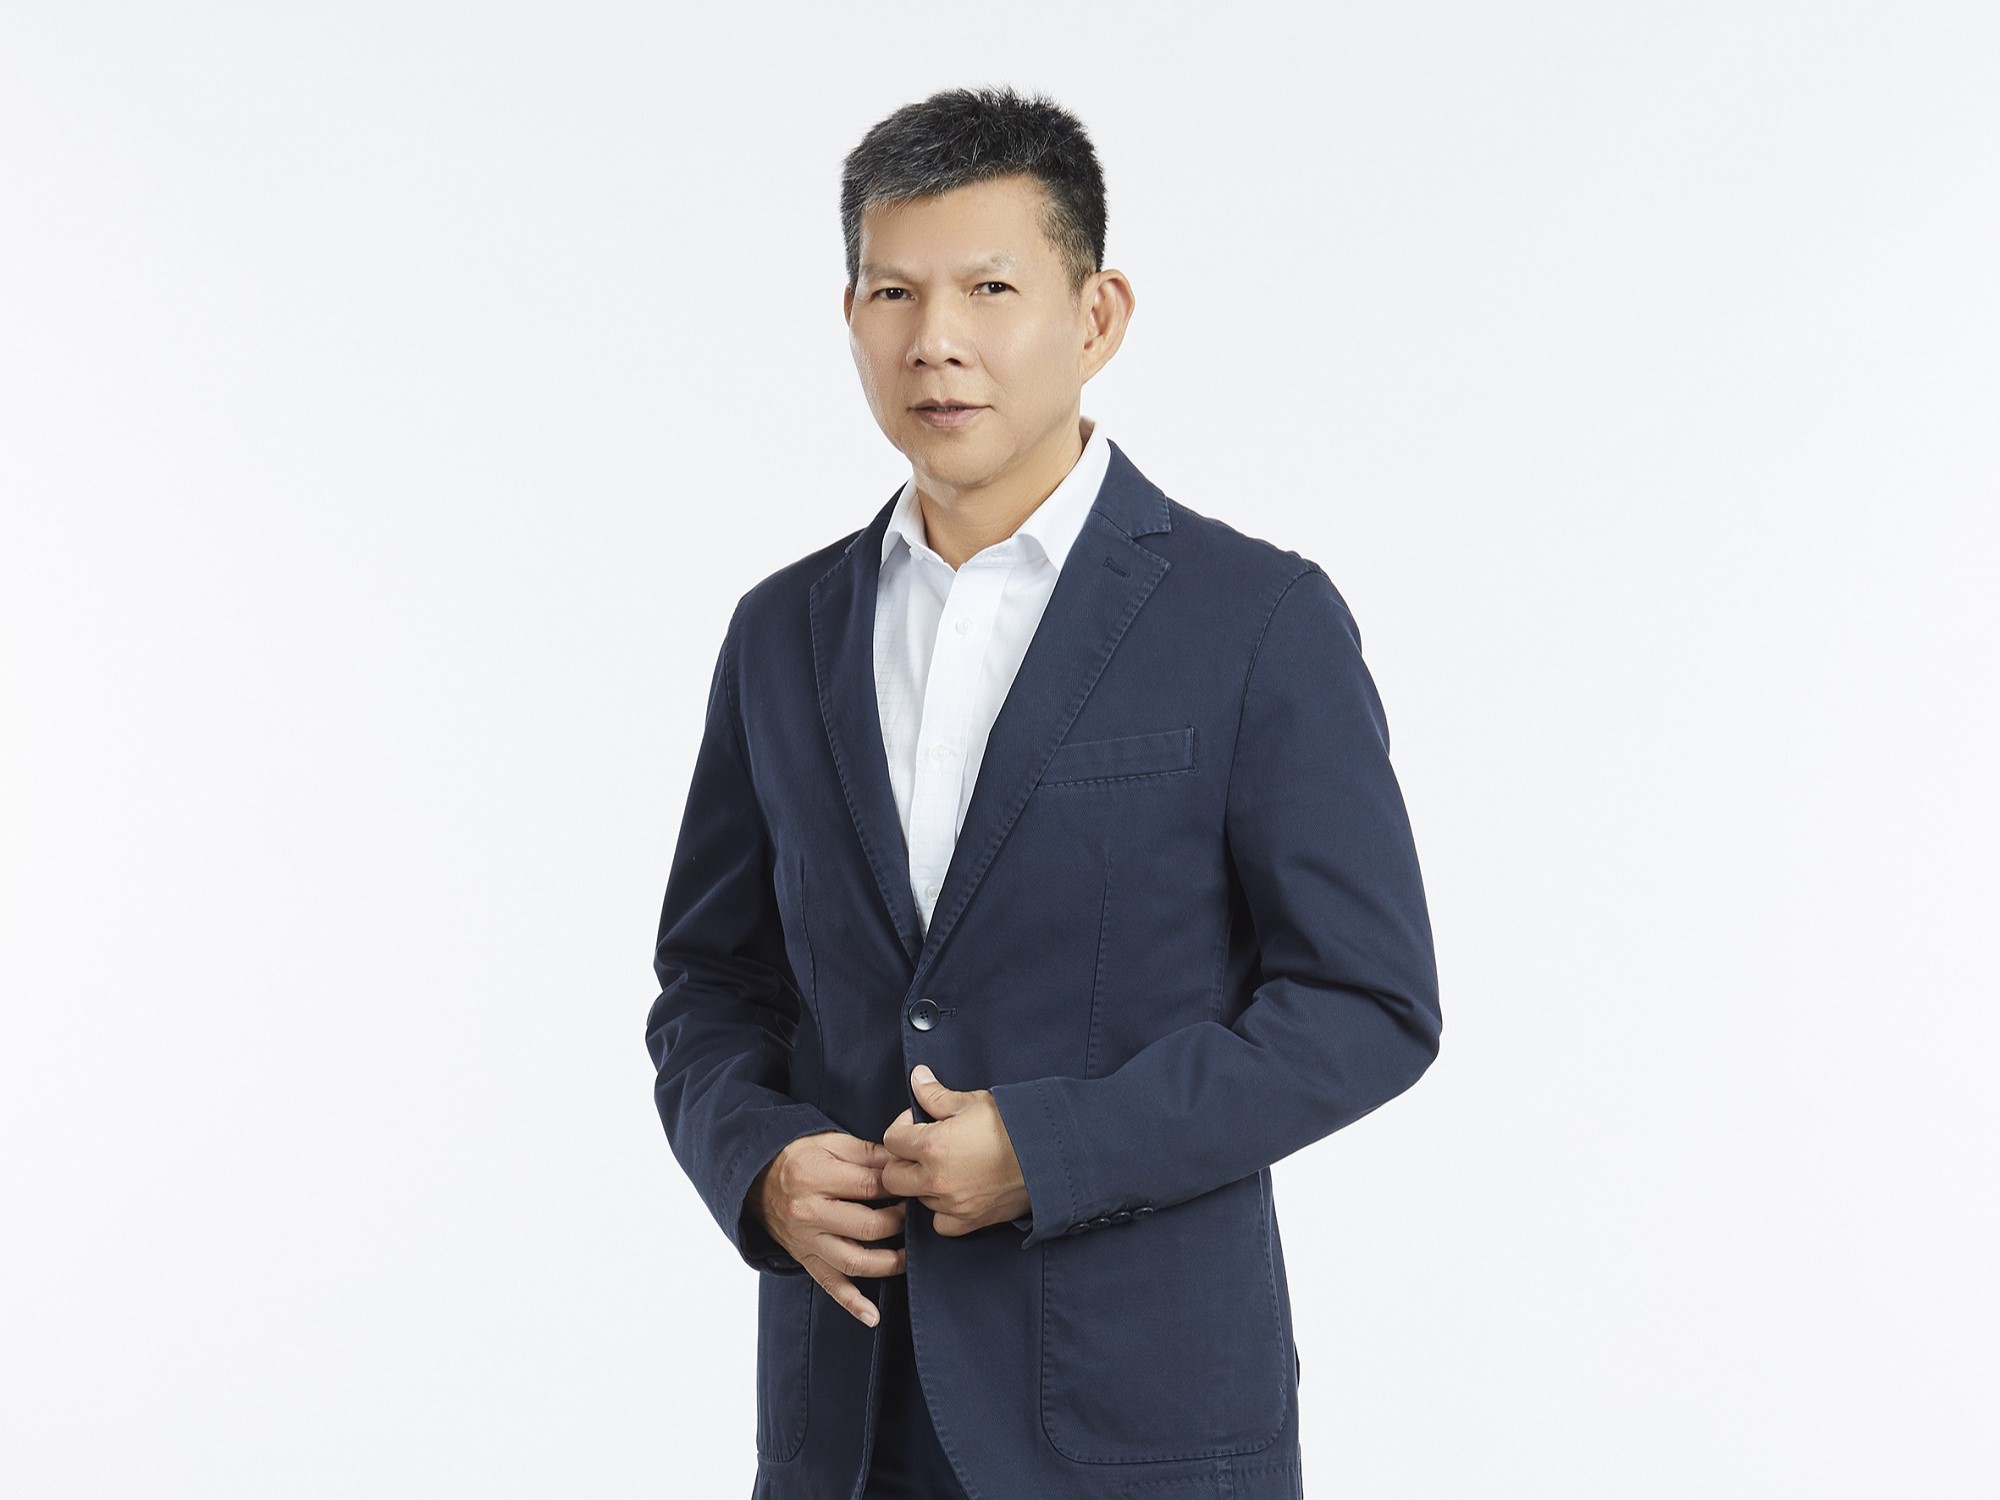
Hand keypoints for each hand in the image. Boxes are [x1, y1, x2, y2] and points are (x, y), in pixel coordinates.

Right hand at [749, 1132, 907, 1326]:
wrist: (757, 1180)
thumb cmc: (799, 1157)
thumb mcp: (830, 1143)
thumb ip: (869, 1153)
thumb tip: (904, 1159)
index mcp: (815, 1177)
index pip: (869, 1187)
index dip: (898, 1189)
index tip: (915, 1189)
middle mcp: (808, 1212)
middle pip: (867, 1226)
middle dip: (899, 1223)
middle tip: (915, 1217)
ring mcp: (806, 1241)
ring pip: (853, 1262)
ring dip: (888, 1264)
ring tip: (908, 1257)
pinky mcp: (805, 1259)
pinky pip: (830, 1285)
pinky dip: (852, 1303)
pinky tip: (872, 1316)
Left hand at [882, 1065, 1031, 1235]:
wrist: (1051, 1155)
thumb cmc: (1016, 1125)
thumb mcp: (974, 1102)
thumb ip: (937, 1095)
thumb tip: (917, 1079)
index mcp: (932, 1145)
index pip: (891, 1140)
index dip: (903, 1127)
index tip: (919, 1123)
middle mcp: (935, 1179)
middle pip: (893, 1176)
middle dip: (902, 1160)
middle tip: (923, 1148)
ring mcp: (951, 1204)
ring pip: (916, 1198)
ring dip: (923, 1184)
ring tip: (945, 1167)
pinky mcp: (969, 1221)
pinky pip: (940, 1223)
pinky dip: (942, 1210)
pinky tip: (954, 1193)